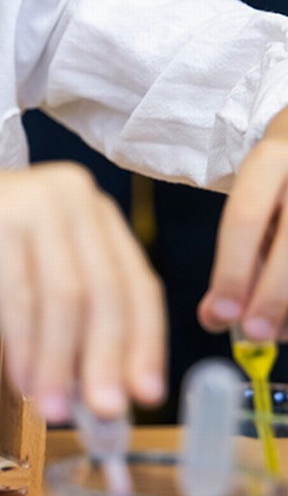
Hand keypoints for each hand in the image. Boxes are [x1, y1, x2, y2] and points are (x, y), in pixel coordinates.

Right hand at [0, 110, 165, 421]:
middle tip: (106, 414)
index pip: (137, 284)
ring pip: (67, 298)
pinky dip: (27, 345)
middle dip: (108, 361)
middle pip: (108, 292)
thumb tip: (98, 399)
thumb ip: (60, 336)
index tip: (145, 396)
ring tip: (53, 411)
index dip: (145, 344)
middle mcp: (74, 195)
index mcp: (93, 212)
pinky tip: (24, 382)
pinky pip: (22, 295)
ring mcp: (35, 200)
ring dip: (62, 363)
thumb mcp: (22, 299)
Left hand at [199, 107, 287, 342]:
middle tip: (255, 335)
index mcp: (270, 161)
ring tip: (279, 330)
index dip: (232, 271)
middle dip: (272, 298)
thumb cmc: (283, 186)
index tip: (219, 316)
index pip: (244, 219)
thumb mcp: (255, 203)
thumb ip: (236, 258)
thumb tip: (214, 318)